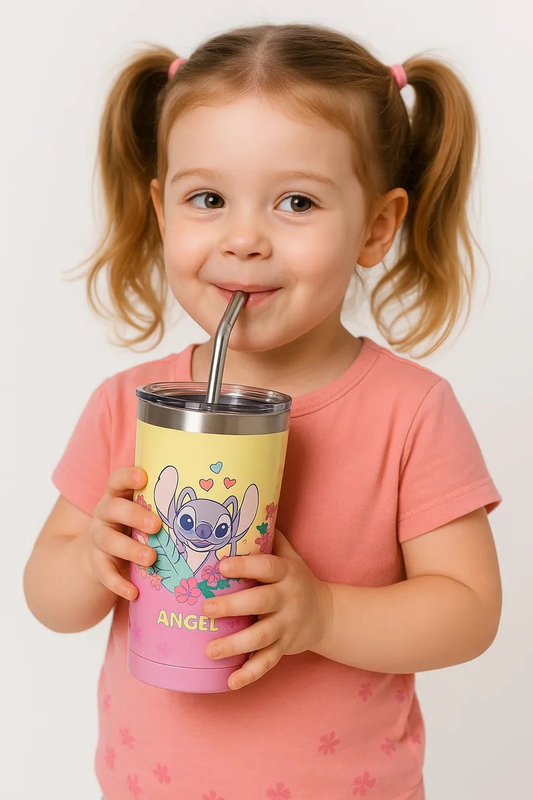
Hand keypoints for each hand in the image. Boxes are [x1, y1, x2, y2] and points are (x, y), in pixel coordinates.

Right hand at [82, 467, 160, 599]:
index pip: (117, 480)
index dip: (127, 476)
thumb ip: (163, 505)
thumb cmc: (133, 526)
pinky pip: (103, 572)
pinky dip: (118, 583)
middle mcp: (104, 514)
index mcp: (118, 496)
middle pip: (113, 509)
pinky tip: (133, 593)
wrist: (100, 554)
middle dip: (134, 516)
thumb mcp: (143, 511)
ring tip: (151, 558)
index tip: (143, 477)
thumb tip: (216, 499)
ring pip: (107, 540)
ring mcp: (98, 538)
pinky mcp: (95, 562)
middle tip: (156, 525)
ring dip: (129, 550)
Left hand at [203, 530, 332, 689]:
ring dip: (235, 644)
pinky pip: (267, 662)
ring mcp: (287, 625)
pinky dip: (249, 674)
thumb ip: (269, 537)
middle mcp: (288, 598)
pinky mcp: (285, 647)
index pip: (267, 567)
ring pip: (262, 636)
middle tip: (204, 609)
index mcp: (286, 573)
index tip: (221, 565)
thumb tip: (244, 508)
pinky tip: (229, 681)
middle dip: (232, 606)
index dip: (246, 566)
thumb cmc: (297, 579)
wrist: (327, 613)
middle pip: (261, 602)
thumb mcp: (290, 555)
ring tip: (209, 650)